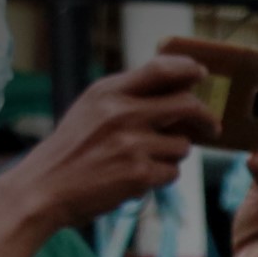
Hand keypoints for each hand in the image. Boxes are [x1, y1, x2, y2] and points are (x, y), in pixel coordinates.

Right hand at [0, 52, 206, 235]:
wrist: (45, 187)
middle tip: (212, 128)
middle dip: (206, 118)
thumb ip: (128, 97)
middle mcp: (121, 112)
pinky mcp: (138, 173)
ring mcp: (131, 143)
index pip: (160, 69)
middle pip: (187, 105)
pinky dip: (161, 177)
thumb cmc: (73, 150)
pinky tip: (136, 178)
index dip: (187, 69)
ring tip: (144, 160)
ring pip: (183, 145)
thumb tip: (178, 89)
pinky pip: (172, 173)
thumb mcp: (92, 110)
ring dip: (173, 155)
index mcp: (108, 91)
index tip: (202, 74)